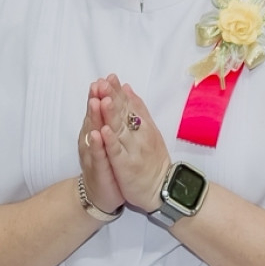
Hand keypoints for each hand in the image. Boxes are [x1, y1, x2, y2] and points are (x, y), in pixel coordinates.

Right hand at [76, 85, 125, 215]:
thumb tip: (112, 98)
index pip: (99, 109)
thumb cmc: (107, 164)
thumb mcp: (109, 139)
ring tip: (97, 102)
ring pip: (92, 132)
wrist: (100, 193)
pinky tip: (97, 134)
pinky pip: (97, 155)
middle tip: (99, 84)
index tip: (107, 78)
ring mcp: (92, 154)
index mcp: (96, 131)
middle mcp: (91, 140)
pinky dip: (96, 144)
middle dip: (96, 99)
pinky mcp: (97, 168)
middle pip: (93, 116)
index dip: (102, 94)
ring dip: (94, 117)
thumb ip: (109, 120)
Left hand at [95, 76, 170, 213]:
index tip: (109, 77)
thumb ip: (139, 110)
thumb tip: (128, 88)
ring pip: (121, 130)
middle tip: (103, 82)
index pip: (129, 105)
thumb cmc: (153, 160)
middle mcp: (139, 136)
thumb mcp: (150, 130)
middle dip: (113, 98)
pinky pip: (118, 152)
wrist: (161, 188)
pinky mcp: (127, 166)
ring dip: (111, 115)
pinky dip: (112, 141)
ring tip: (103, 100)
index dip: (118, 92)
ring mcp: (133, 151)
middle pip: (124, 114)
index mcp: (144, 126)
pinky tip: (104, 131)